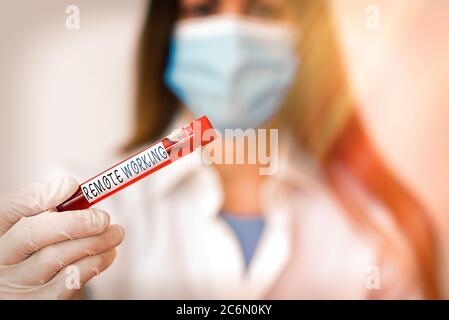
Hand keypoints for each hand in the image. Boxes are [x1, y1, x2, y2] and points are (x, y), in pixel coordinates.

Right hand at [0, 176, 123, 298]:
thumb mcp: (39, 225)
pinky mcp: (37, 302)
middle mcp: (0, 258)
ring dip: (95, 241)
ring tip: (116, 233)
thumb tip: (69, 186)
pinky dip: (95, 263)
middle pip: (33, 234)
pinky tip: (108, 254)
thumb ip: (49, 204)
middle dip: (75, 222)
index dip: (41, 195)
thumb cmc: (42, 248)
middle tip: (104, 218)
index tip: (72, 186)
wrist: (38, 289)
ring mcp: (15, 283)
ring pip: (56, 257)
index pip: (12, 209)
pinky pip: (69, 280)